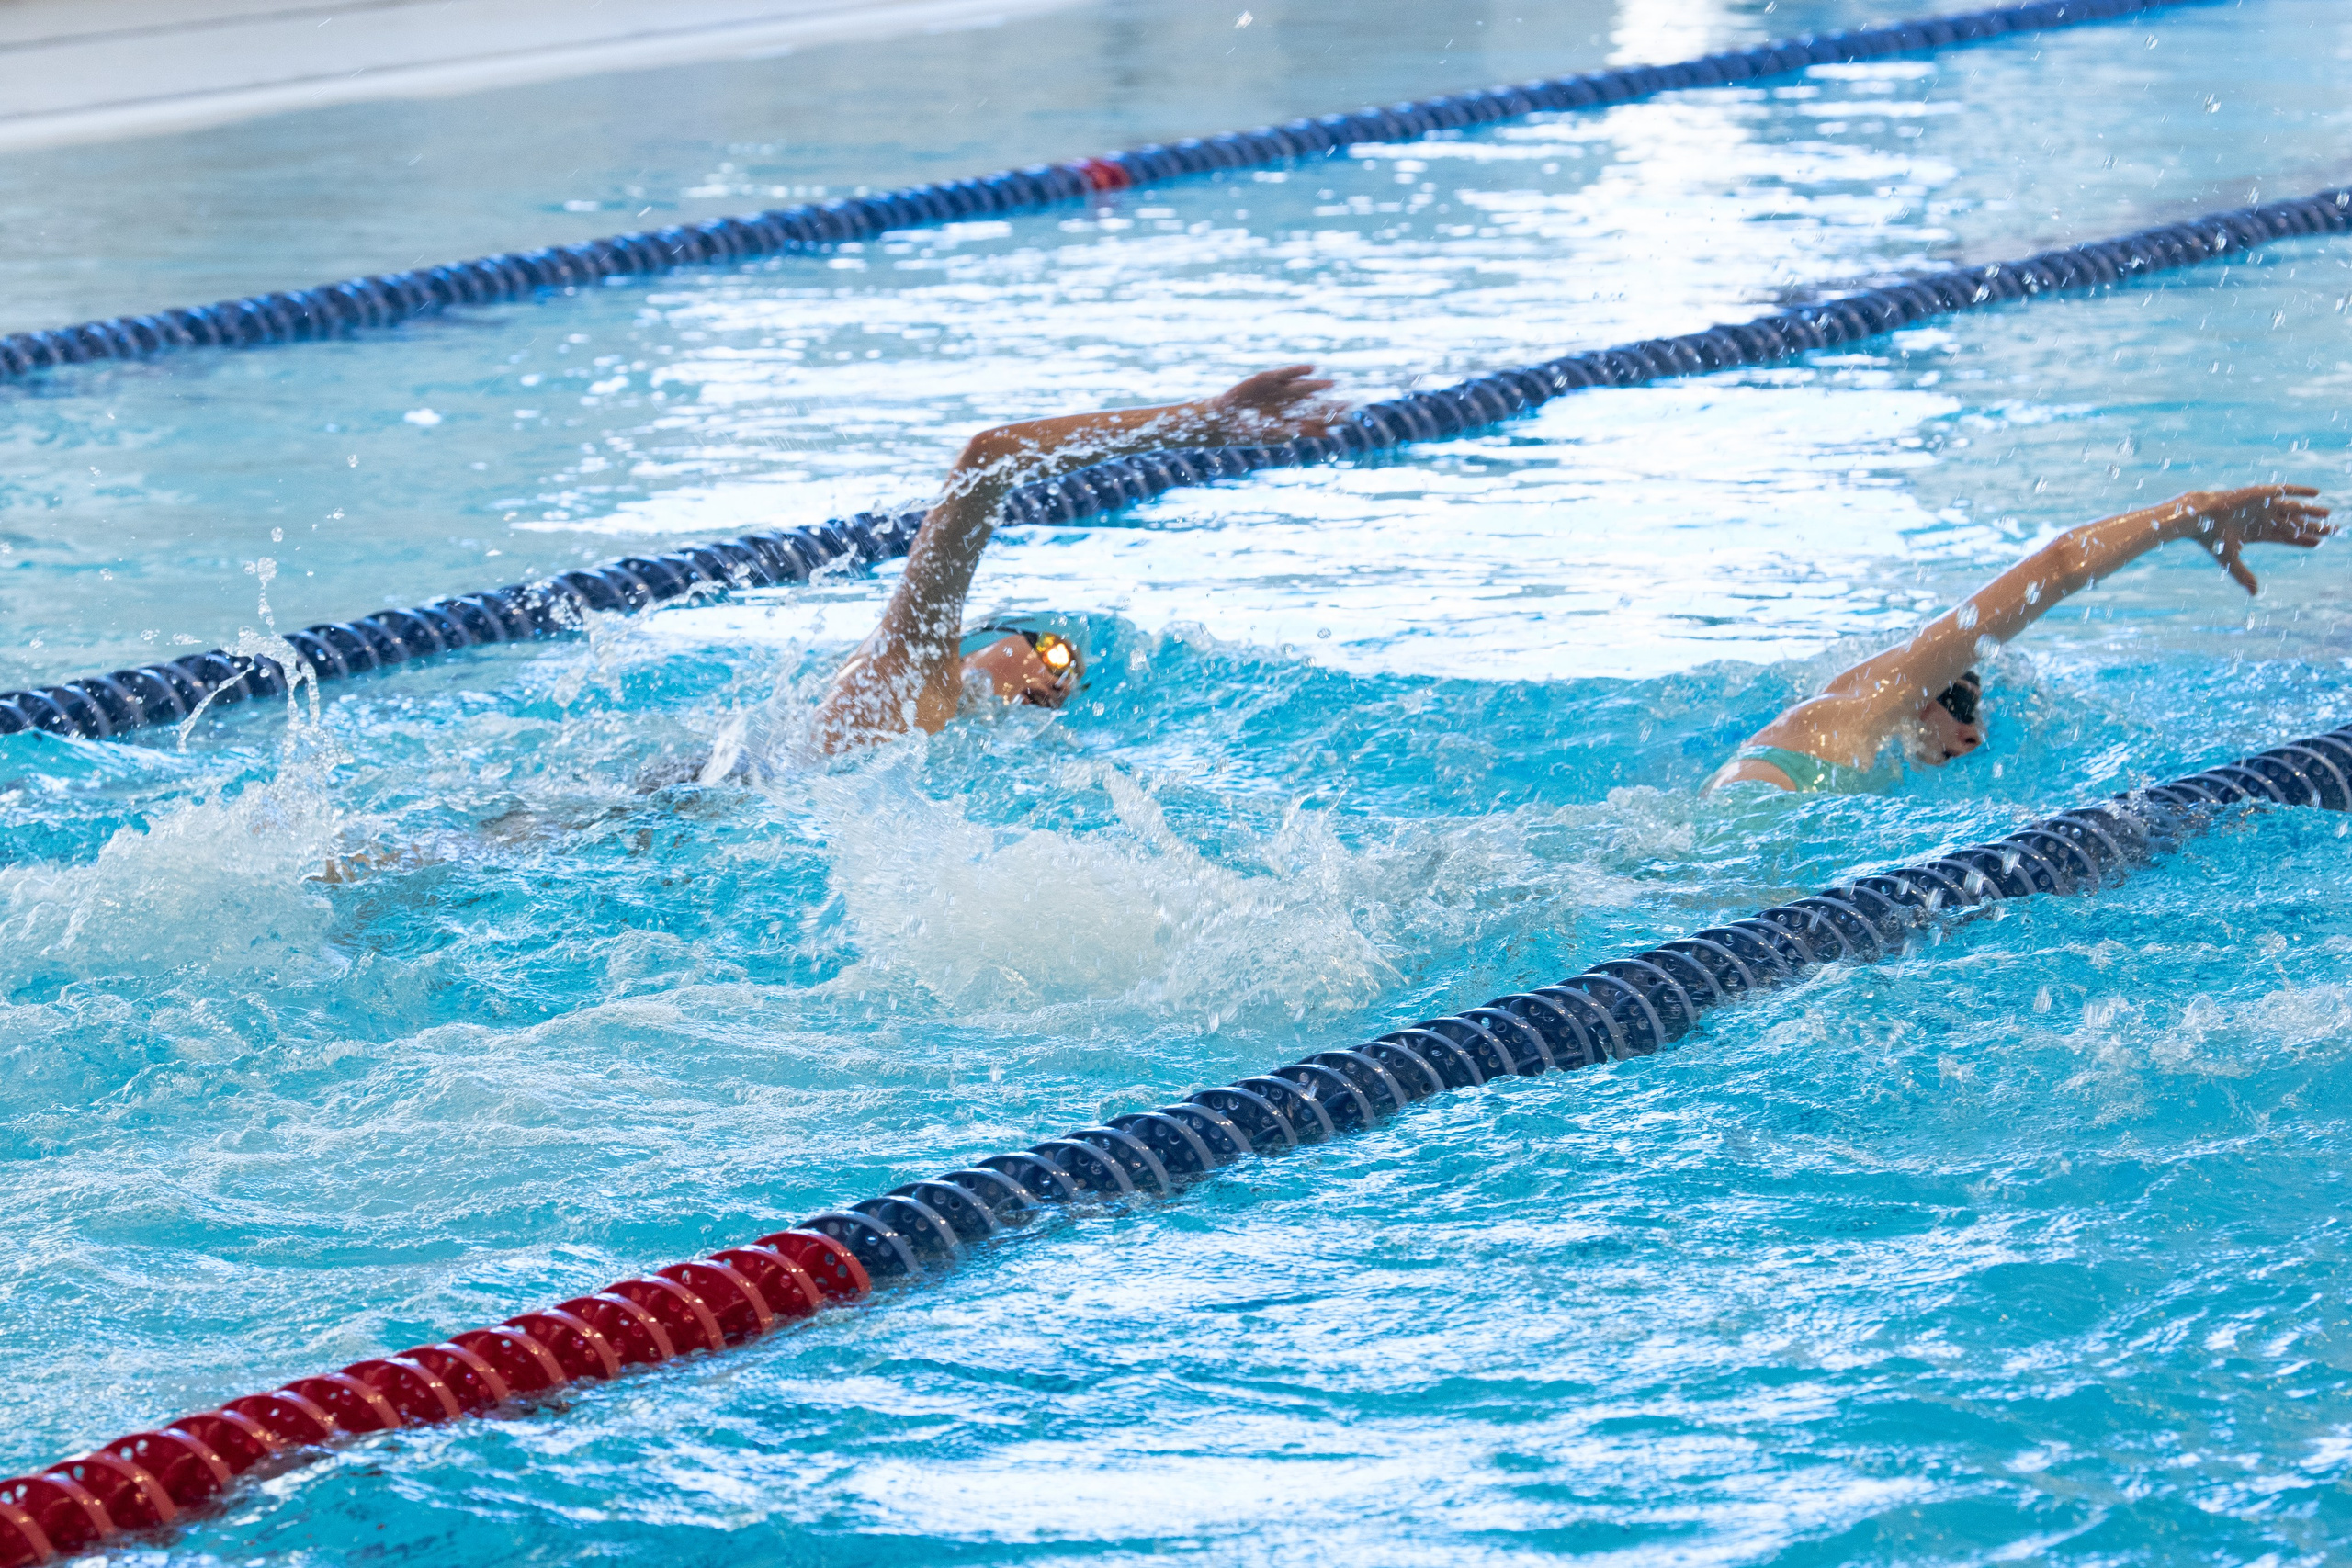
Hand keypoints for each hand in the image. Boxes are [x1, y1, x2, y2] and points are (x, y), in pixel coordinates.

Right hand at [1200, 363, 1343, 442]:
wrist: (1222, 418)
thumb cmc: (1247, 431)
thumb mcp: (1274, 434)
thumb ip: (1300, 431)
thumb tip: (1327, 434)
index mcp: (1292, 419)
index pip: (1317, 418)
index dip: (1333, 417)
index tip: (1349, 417)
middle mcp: (1289, 404)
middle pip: (1315, 402)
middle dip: (1331, 401)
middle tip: (1350, 401)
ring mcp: (1280, 390)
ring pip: (1304, 387)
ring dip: (1319, 386)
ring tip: (1334, 385)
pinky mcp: (1268, 378)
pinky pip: (1286, 373)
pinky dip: (1298, 370)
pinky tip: (1312, 369)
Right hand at [2166, 485, 2331, 593]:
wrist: (2201, 517)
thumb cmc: (2213, 539)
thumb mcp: (2231, 561)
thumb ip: (2244, 575)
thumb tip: (2255, 594)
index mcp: (2258, 534)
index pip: (2286, 538)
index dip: (2303, 540)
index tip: (2319, 543)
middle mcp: (2264, 519)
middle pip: (2294, 524)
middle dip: (2313, 527)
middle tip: (2333, 530)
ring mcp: (2264, 506)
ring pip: (2294, 509)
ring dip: (2311, 511)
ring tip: (2328, 514)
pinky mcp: (2263, 494)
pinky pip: (2286, 491)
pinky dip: (2301, 491)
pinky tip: (2316, 493)